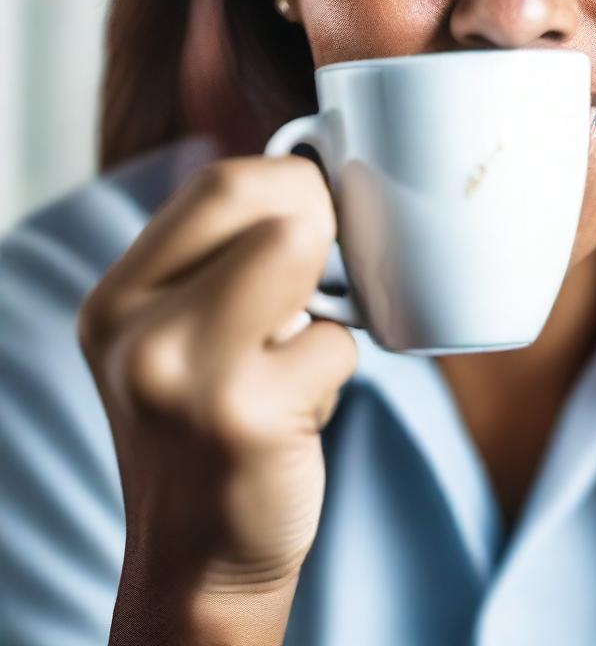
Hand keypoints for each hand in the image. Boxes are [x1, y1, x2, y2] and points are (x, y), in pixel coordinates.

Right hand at [77, 155, 356, 604]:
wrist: (199, 559)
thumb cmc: (206, 431)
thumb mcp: (178, 334)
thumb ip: (221, 258)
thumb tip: (302, 177)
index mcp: (121, 297)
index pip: (218, 183)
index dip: (290, 182)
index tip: (314, 216)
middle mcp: (139, 329)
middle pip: (260, 202)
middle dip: (316, 221)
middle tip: (319, 274)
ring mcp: (188, 373)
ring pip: (304, 260)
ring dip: (322, 308)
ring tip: (291, 354)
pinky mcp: (247, 417)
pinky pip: (335, 345)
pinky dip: (334, 370)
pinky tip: (297, 410)